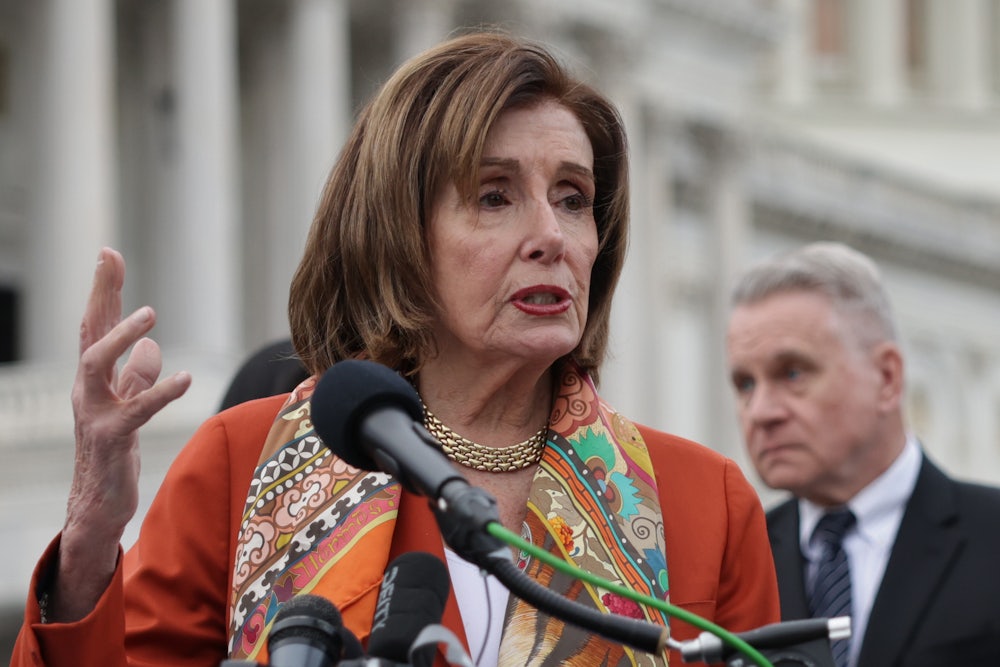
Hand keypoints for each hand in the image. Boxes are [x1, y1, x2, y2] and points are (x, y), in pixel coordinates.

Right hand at [52, 248, 190, 621]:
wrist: (97, 505)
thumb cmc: (112, 453)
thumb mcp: (127, 406)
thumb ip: (136, 376)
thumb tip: (149, 347)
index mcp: (95, 379)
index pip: (96, 325)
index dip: (103, 290)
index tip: (109, 253)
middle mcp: (87, 390)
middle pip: (88, 332)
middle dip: (98, 293)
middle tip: (110, 259)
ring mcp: (94, 414)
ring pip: (94, 365)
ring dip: (119, 336)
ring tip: (149, 314)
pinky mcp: (111, 440)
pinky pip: (134, 411)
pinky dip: (160, 392)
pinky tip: (186, 377)